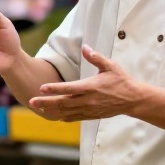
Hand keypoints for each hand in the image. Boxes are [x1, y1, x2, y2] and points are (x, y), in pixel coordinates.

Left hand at [29, 45, 144, 121]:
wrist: (133, 99)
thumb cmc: (121, 80)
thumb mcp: (110, 66)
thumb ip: (96, 57)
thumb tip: (85, 47)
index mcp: (91, 86)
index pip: (69, 88)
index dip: (54, 88)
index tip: (41, 87)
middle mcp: (88, 100)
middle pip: (63, 102)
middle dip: (46, 102)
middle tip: (31, 101)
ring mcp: (89, 109)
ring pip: (66, 111)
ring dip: (51, 110)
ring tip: (37, 108)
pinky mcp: (92, 115)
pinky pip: (74, 117)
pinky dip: (63, 117)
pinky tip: (54, 116)